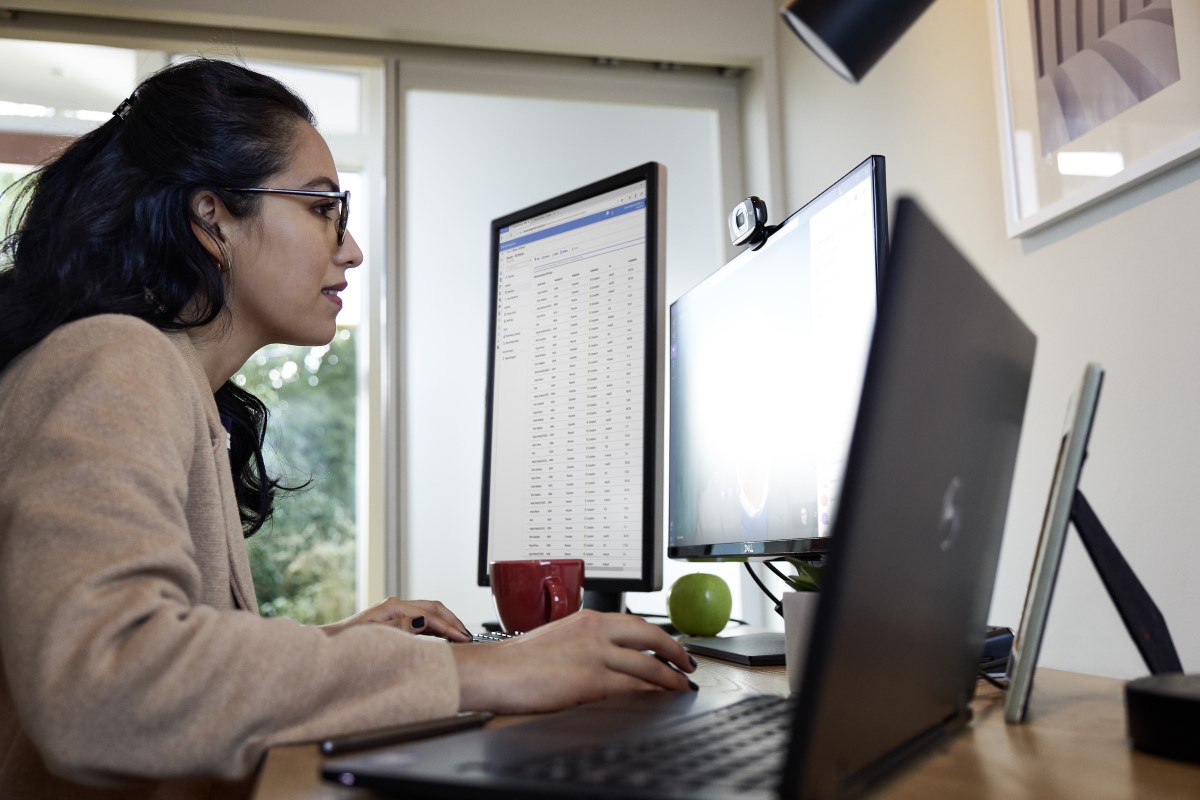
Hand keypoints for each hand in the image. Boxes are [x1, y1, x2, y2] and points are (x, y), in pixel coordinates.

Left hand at [320, 597, 472, 641]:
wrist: (330, 644)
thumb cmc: (348, 643)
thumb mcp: (375, 637)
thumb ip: (400, 628)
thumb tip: (422, 620)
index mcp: (393, 607)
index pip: (430, 615)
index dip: (449, 627)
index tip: (463, 638)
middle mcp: (396, 605)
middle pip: (434, 607)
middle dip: (453, 620)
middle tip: (468, 635)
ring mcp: (396, 611)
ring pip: (431, 611)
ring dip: (447, 622)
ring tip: (461, 636)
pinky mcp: (396, 618)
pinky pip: (423, 618)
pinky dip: (437, 626)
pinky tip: (444, 637)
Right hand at [450, 610, 695, 713]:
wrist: (495, 670)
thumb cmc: (518, 660)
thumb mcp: (559, 637)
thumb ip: (586, 642)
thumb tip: (608, 657)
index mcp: (588, 618)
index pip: (636, 623)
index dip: (661, 636)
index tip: (671, 647)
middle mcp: (596, 631)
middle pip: (651, 636)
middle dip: (676, 652)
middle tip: (689, 664)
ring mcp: (595, 654)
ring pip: (648, 664)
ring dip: (670, 677)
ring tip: (682, 686)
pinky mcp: (591, 679)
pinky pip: (632, 686)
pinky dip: (651, 692)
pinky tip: (659, 698)